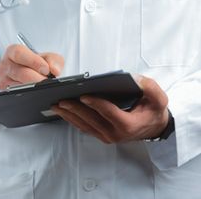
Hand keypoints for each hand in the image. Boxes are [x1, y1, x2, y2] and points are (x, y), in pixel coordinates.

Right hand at [0, 44, 63, 89]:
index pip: (19, 53)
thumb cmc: (38, 64)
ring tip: (44, 87)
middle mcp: (5, 66)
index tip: (46, 69)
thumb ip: (53, 60)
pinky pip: (16, 96)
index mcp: (12, 52)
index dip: (33, 61)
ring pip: (17, 86)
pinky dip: (28, 95)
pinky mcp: (5, 93)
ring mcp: (3, 80)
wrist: (34, 74)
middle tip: (47, 81)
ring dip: (33, 88)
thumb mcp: (48, 57)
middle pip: (20, 72)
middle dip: (36, 78)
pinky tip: (37, 94)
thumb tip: (55, 70)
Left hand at [52, 75, 168, 142]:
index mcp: (128, 124)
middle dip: (75, 109)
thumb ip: (151, 88)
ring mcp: (108, 137)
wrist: (154, 127)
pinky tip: (64, 112)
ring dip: (70, 116)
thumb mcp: (159, 99)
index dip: (96, 104)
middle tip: (61, 99)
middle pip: (92, 120)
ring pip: (85, 125)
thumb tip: (136, 79)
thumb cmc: (154, 111)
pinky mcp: (102, 135)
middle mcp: (115, 133)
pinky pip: (85, 128)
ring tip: (57, 105)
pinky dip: (73, 120)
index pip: (109, 113)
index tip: (83, 95)